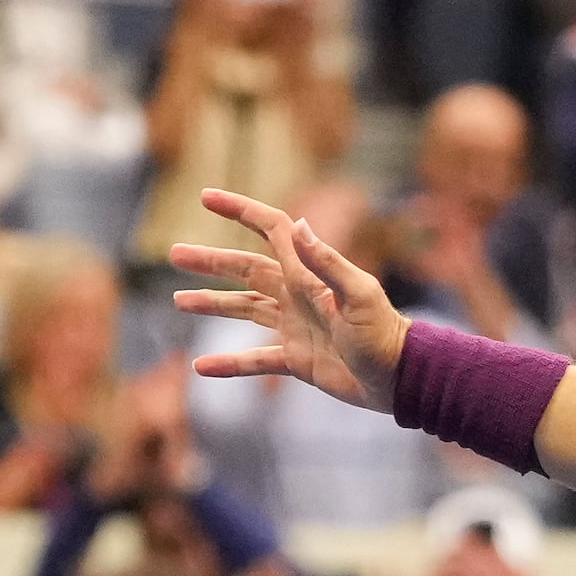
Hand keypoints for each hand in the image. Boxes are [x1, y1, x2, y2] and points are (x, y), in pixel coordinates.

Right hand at [172, 189, 411, 412]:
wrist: (400, 378)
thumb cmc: (385, 334)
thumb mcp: (359, 294)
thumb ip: (326, 261)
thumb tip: (298, 224)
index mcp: (309, 274)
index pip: (271, 230)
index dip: (240, 211)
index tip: (207, 197)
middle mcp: (297, 295)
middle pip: (245, 270)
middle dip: (211, 261)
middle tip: (175, 254)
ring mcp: (294, 327)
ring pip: (244, 309)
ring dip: (212, 304)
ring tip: (178, 300)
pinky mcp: (296, 359)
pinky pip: (254, 361)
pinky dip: (229, 364)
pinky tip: (201, 368)